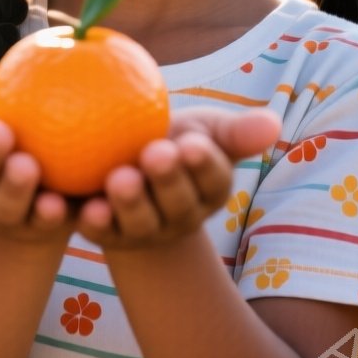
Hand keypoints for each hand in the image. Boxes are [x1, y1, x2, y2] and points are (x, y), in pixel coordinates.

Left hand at [77, 108, 280, 251]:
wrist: (124, 168)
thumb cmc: (171, 139)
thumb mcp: (202, 131)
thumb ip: (234, 131)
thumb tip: (273, 122)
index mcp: (209, 189)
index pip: (212, 178)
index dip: (204, 163)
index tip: (192, 143)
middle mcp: (180, 216)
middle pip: (178, 203)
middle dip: (169, 179)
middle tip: (157, 153)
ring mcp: (143, 229)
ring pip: (140, 221)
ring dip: (131, 202)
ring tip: (121, 178)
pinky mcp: (106, 234)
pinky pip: (100, 231)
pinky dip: (94, 221)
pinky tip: (85, 208)